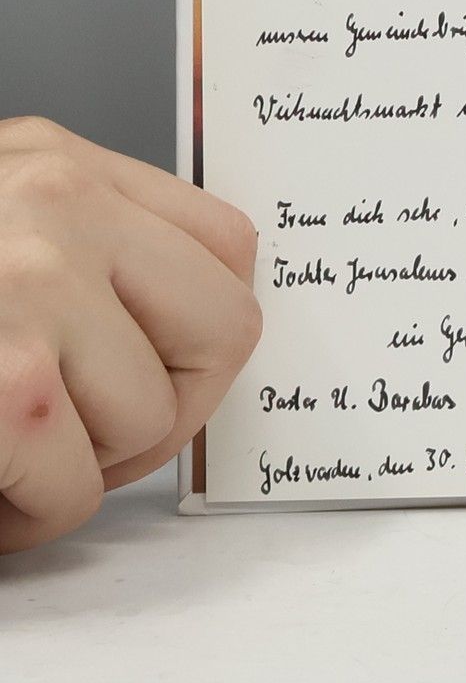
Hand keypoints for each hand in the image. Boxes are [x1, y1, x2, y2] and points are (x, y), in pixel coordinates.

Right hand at [0, 118, 260, 551]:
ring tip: (7, 456)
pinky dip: (26, 518)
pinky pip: (77, 488)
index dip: (198, 333)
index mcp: (52, 164)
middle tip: (80, 437)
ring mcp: (30, 283)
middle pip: (226, 328)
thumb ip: (82, 251)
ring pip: (155, 415)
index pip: (226, 243)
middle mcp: (52, 205)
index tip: (147, 371)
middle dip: (164, 408)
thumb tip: (181, 318)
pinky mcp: (1, 382)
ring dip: (81, 469)